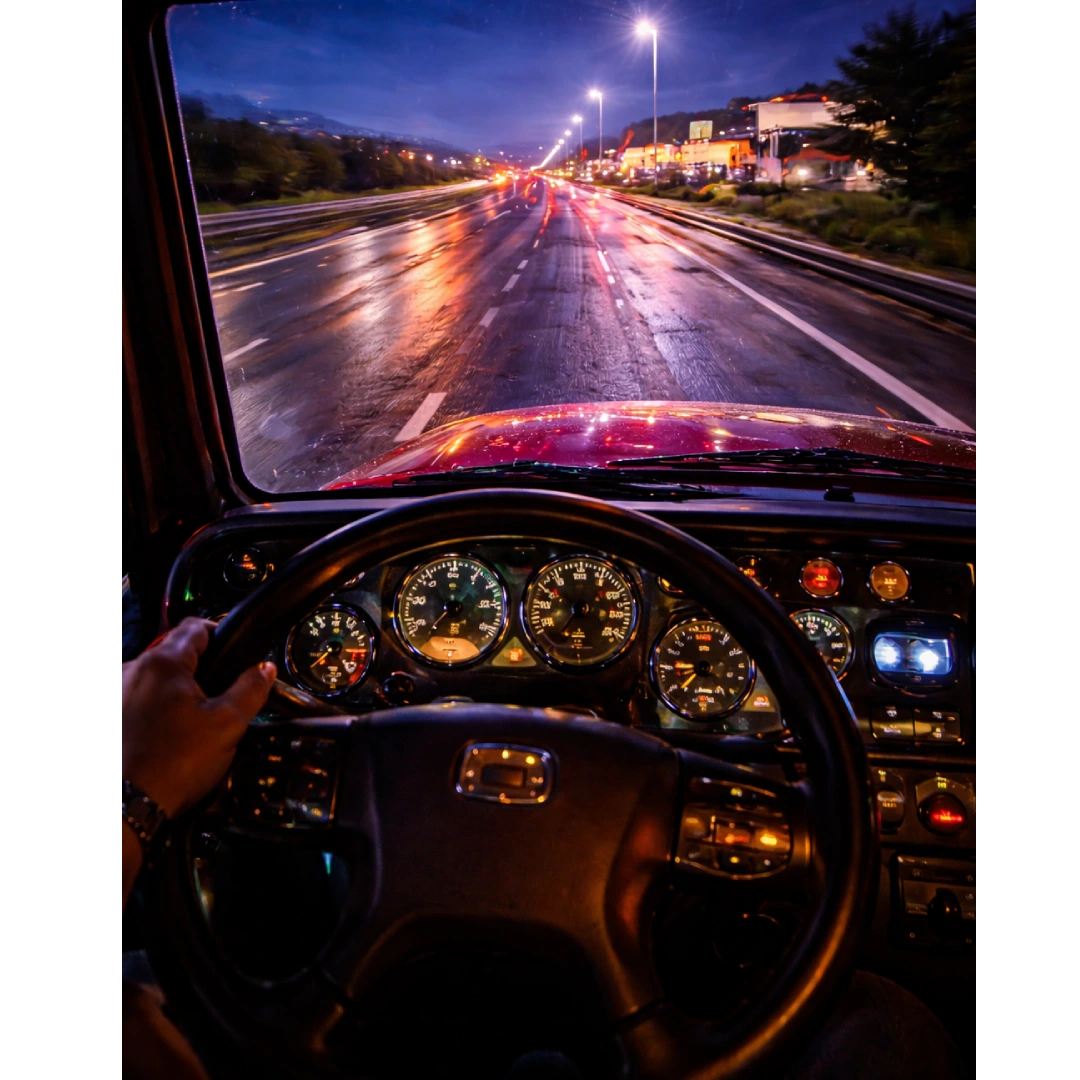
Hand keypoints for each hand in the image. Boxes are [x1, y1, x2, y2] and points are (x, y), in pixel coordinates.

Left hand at [121, 618, 275, 817]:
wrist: (128, 805)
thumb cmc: (178, 761)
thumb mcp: (227, 725)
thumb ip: (250, 689)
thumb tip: (265, 668)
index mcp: (162, 662)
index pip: (196, 627)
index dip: (221, 635)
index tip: (235, 657)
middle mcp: (132, 668)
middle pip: (175, 652)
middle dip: (200, 669)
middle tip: (220, 697)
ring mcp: (117, 691)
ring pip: (156, 676)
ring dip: (176, 689)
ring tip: (192, 720)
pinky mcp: (113, 713)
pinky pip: (139, 696)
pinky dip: (156, 706)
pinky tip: (167, 733)